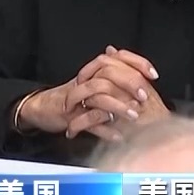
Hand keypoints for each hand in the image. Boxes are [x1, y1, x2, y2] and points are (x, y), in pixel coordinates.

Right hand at [18, 47, 161, 140]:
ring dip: (119, 106)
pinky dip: (104, 130)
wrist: (40, 108)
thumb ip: (117, 77)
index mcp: (94, 71)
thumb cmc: (72, 98)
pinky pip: (88, 122)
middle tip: (144, 96)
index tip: (153, 74)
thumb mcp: (96, 84)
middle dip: (129, 84)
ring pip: (99, 96)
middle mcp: (86, 80)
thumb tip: (139, 70)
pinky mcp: (69, 116)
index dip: (137, 63)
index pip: (119, 58)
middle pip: (109, 73)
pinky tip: (118, 136)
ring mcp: (77, 99)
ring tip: (134, 116)